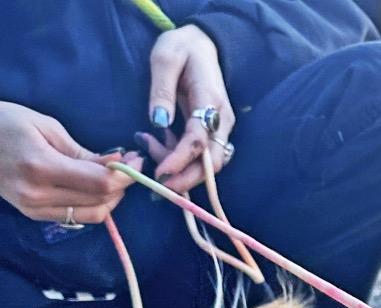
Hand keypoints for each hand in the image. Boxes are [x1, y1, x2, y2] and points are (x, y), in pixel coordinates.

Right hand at [0, 102, 140, 222]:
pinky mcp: (34, 215)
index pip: (99, 184)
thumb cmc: (5, 122)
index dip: (125, 176)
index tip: (138, 162)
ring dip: (111, 199)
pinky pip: (76, 217)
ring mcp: (35, 209)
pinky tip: (94, 190)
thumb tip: (119, 164)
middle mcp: (38, 194)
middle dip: (122, 187)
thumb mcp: (46, 127)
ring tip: (113, 179)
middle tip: (130, 168)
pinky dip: (93, 206)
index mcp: (41, 166)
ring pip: (92, 215)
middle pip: (100, 202)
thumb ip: (83, 152)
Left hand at [147, 25, 234, 191]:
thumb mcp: (164, 58)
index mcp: (210, 101)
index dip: (180, 160)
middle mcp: (222, 120)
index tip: (160, 173)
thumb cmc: (182, 47)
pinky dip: (179, 158)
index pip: (199, 140)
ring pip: (206, 164)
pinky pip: (200, 156)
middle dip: (186, 178)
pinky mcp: (213, 133)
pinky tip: (159, 141)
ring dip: (179, 167)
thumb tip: (158, 123)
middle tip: (157, 182)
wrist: (202, 44)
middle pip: (211, 163)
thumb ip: (161, 90)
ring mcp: (220, 129)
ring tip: (149, 144)